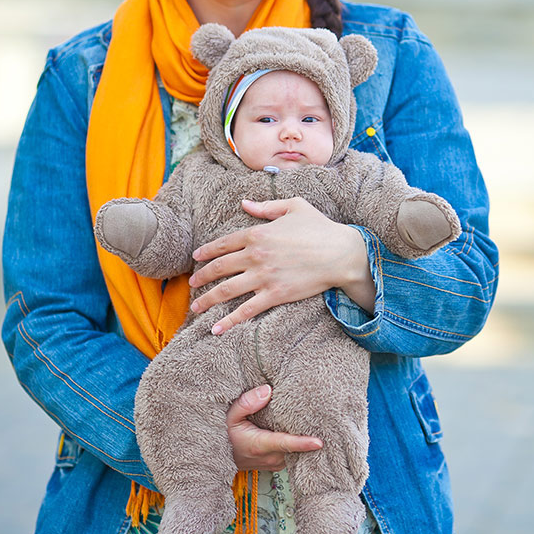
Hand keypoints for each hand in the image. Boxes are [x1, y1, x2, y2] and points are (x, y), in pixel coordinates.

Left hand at [188, 197, 375, 334]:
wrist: (341, 253)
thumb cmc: (320, 227)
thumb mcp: (294, 206)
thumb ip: (266, 207)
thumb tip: (244, 203)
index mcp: (258, 233)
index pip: (224, 244)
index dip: (207, 251)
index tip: (195, 258)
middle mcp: (255, 255)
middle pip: (220, 268)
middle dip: (202, 277)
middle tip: (191, 284)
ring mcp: (263, 276)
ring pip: (226, 290)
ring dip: (208, 300)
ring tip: (195, 307)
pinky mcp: (275, 295)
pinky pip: (246, 310)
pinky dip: (229, 321)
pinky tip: (216, 329)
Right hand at [227, 384, 322, 470]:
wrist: (220, 456)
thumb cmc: (225, 435)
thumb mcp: (230, 416)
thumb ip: (247, 403)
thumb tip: (267, 391)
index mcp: (260, 445)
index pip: (285, 443)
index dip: (303, 443)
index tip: (319, 442)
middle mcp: (270, 457)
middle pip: (296, 446)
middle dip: (308, 433)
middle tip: (322, 419)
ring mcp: (275, 463)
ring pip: (296, 451)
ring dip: (302, 439)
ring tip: (312, 423)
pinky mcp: (277, 465)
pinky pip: (292, 454)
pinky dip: (297, 444)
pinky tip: (299, 431)